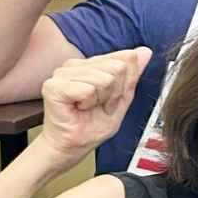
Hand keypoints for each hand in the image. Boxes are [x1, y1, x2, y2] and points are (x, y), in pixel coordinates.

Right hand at [38, 49, 150, 173]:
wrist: (72, 146)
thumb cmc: (91, 125)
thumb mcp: (122, 98)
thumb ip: (132, 75)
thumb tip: (144, 51)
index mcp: (90, 64)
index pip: (125, 59)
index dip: (123, 85)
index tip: (109, 99)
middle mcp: (74, 64)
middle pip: (117, 68)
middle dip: (114, 93)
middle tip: (98, 106)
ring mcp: (61, 73)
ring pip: (104, 79)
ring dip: (101, 99)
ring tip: (88, 108)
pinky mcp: (53, 86)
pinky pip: (88, 89)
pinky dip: (89, 103)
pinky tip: (79, 108)